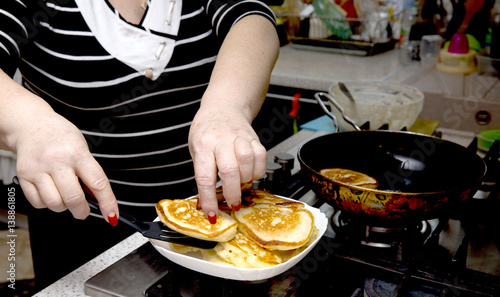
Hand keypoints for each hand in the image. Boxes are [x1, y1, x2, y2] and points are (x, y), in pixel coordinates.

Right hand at [13, 111, 117, 224]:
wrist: (30, 124)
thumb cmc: (60, 136)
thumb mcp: (82, 148)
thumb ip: (89, 172)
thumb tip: (98, 199)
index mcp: (77, 153)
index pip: (98, 183)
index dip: (107, 202)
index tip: (112, 215)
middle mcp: (57, 161)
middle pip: (74, 198)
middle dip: (82, 211)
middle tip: (84, 211)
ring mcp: (38, 169)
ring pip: (54, 204)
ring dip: (64, 208)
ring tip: (65, 198)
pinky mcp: (23, 176)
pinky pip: (38, 203)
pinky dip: (47, 204)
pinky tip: (51, 193)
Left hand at [189, 105, 266, 222]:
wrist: (223, 107)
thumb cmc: (207, 131)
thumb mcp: (196, 149)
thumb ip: (202, 173)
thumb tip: (205, 202)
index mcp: (203, 145)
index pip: (205, 177)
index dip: (209, 200)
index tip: (212, 215)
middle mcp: (221, 140)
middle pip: (229, 170)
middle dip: (232, 193)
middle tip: (233, 203)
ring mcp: (239, 138)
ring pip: (247, 162)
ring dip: (245, 179)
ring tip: (241, 183)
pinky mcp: (254, 138)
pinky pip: (261, 157)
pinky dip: (258, 170)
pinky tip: (250, 172)